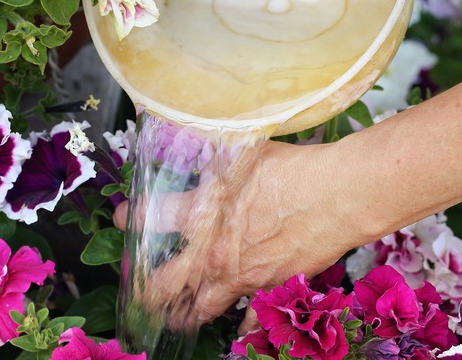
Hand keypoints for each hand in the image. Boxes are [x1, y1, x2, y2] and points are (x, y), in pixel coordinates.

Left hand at [113, 140, 370, 332]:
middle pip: (167, 281)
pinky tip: (237, 329)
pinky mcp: (271, 287)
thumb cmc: (295, 168)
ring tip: (175, 317)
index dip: (129, 218)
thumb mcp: (246, 150)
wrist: (339, 195)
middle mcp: (215, 251)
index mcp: (202, 214)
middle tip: (140, 291)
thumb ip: (217, 153)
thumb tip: (197, 133)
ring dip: (185, 312)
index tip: (122, 219)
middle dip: (148, 289)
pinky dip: (243, 324)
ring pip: (203, 306)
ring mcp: (242, 274)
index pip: (150, 219)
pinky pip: (250, 316)